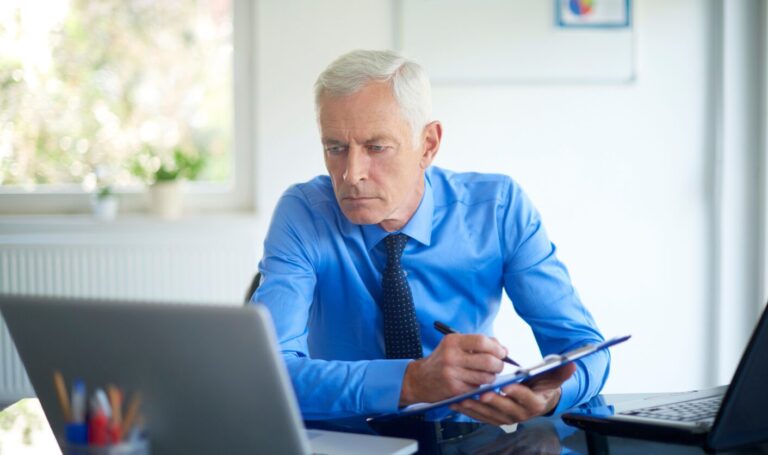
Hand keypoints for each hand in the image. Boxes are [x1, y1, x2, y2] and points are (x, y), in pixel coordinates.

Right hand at [399, 334, 506, 405]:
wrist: (419, 379)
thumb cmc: (442, 360)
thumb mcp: (455, 345)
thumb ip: (479, 344)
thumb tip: (504, 350)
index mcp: (452, 341)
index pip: (481, 341)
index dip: (496, 347)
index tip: (502, 352)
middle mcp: (451, 356)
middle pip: (488, 360)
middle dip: (499, 364)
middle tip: (498, 366)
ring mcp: (452, 374)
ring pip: (486, 377)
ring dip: (491, 377)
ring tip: (487, 375)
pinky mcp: (454, 389)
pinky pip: (477, 388)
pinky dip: (480, 386)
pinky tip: (473, 383)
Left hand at [449, 362, 575, 424]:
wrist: (536, 400)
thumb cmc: (541, 386)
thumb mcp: (552, 378)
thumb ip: (560, 371)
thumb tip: (572, 364)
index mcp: (535, 404)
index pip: (526, 399)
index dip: (517, 393)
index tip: (508, 386)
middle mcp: (521, 415)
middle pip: (505, 408)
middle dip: (492, 401)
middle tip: (481, 392)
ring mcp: (506, 418)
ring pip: (489, 414)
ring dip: (476, 407)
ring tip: (464, 397)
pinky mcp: (495, 419)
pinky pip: (480, 417)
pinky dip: (469, 411)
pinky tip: (458, 402)